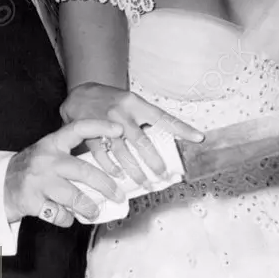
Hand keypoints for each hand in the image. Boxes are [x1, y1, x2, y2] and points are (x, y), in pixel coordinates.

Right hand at [4, 119, 125, 226]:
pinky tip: (66, 216)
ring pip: (74, 196)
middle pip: (83, 171)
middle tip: (119, 195)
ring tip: (95, 211)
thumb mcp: (48, 155)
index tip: (119, 129)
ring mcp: (38, 181)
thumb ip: (71, 157)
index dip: (99, 127)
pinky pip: (59, 214)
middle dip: (106, 185)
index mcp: (52, 144)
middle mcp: (46, 160)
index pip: (78, 129)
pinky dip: (67, 219)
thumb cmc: (31, 171)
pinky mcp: (32, 201)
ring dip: (89, 207)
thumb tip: (107, 169)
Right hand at [60, 83, 203, 186]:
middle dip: (154, 161)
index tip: (198, 138)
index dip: (182, 128)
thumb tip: (172, 137)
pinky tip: (119, 176)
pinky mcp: (90, 134)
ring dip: (134, 171)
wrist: (80, 95)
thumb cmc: (112, 101)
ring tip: (144, 182)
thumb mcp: (132, 102)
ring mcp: (105, 124)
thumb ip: (147, 118)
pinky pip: (102, 155)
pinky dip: (111, 168)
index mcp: (137, 104)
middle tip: (163, 175)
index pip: (163, 118)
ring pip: (122, 152)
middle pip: (142, 141)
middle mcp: (122, 114)